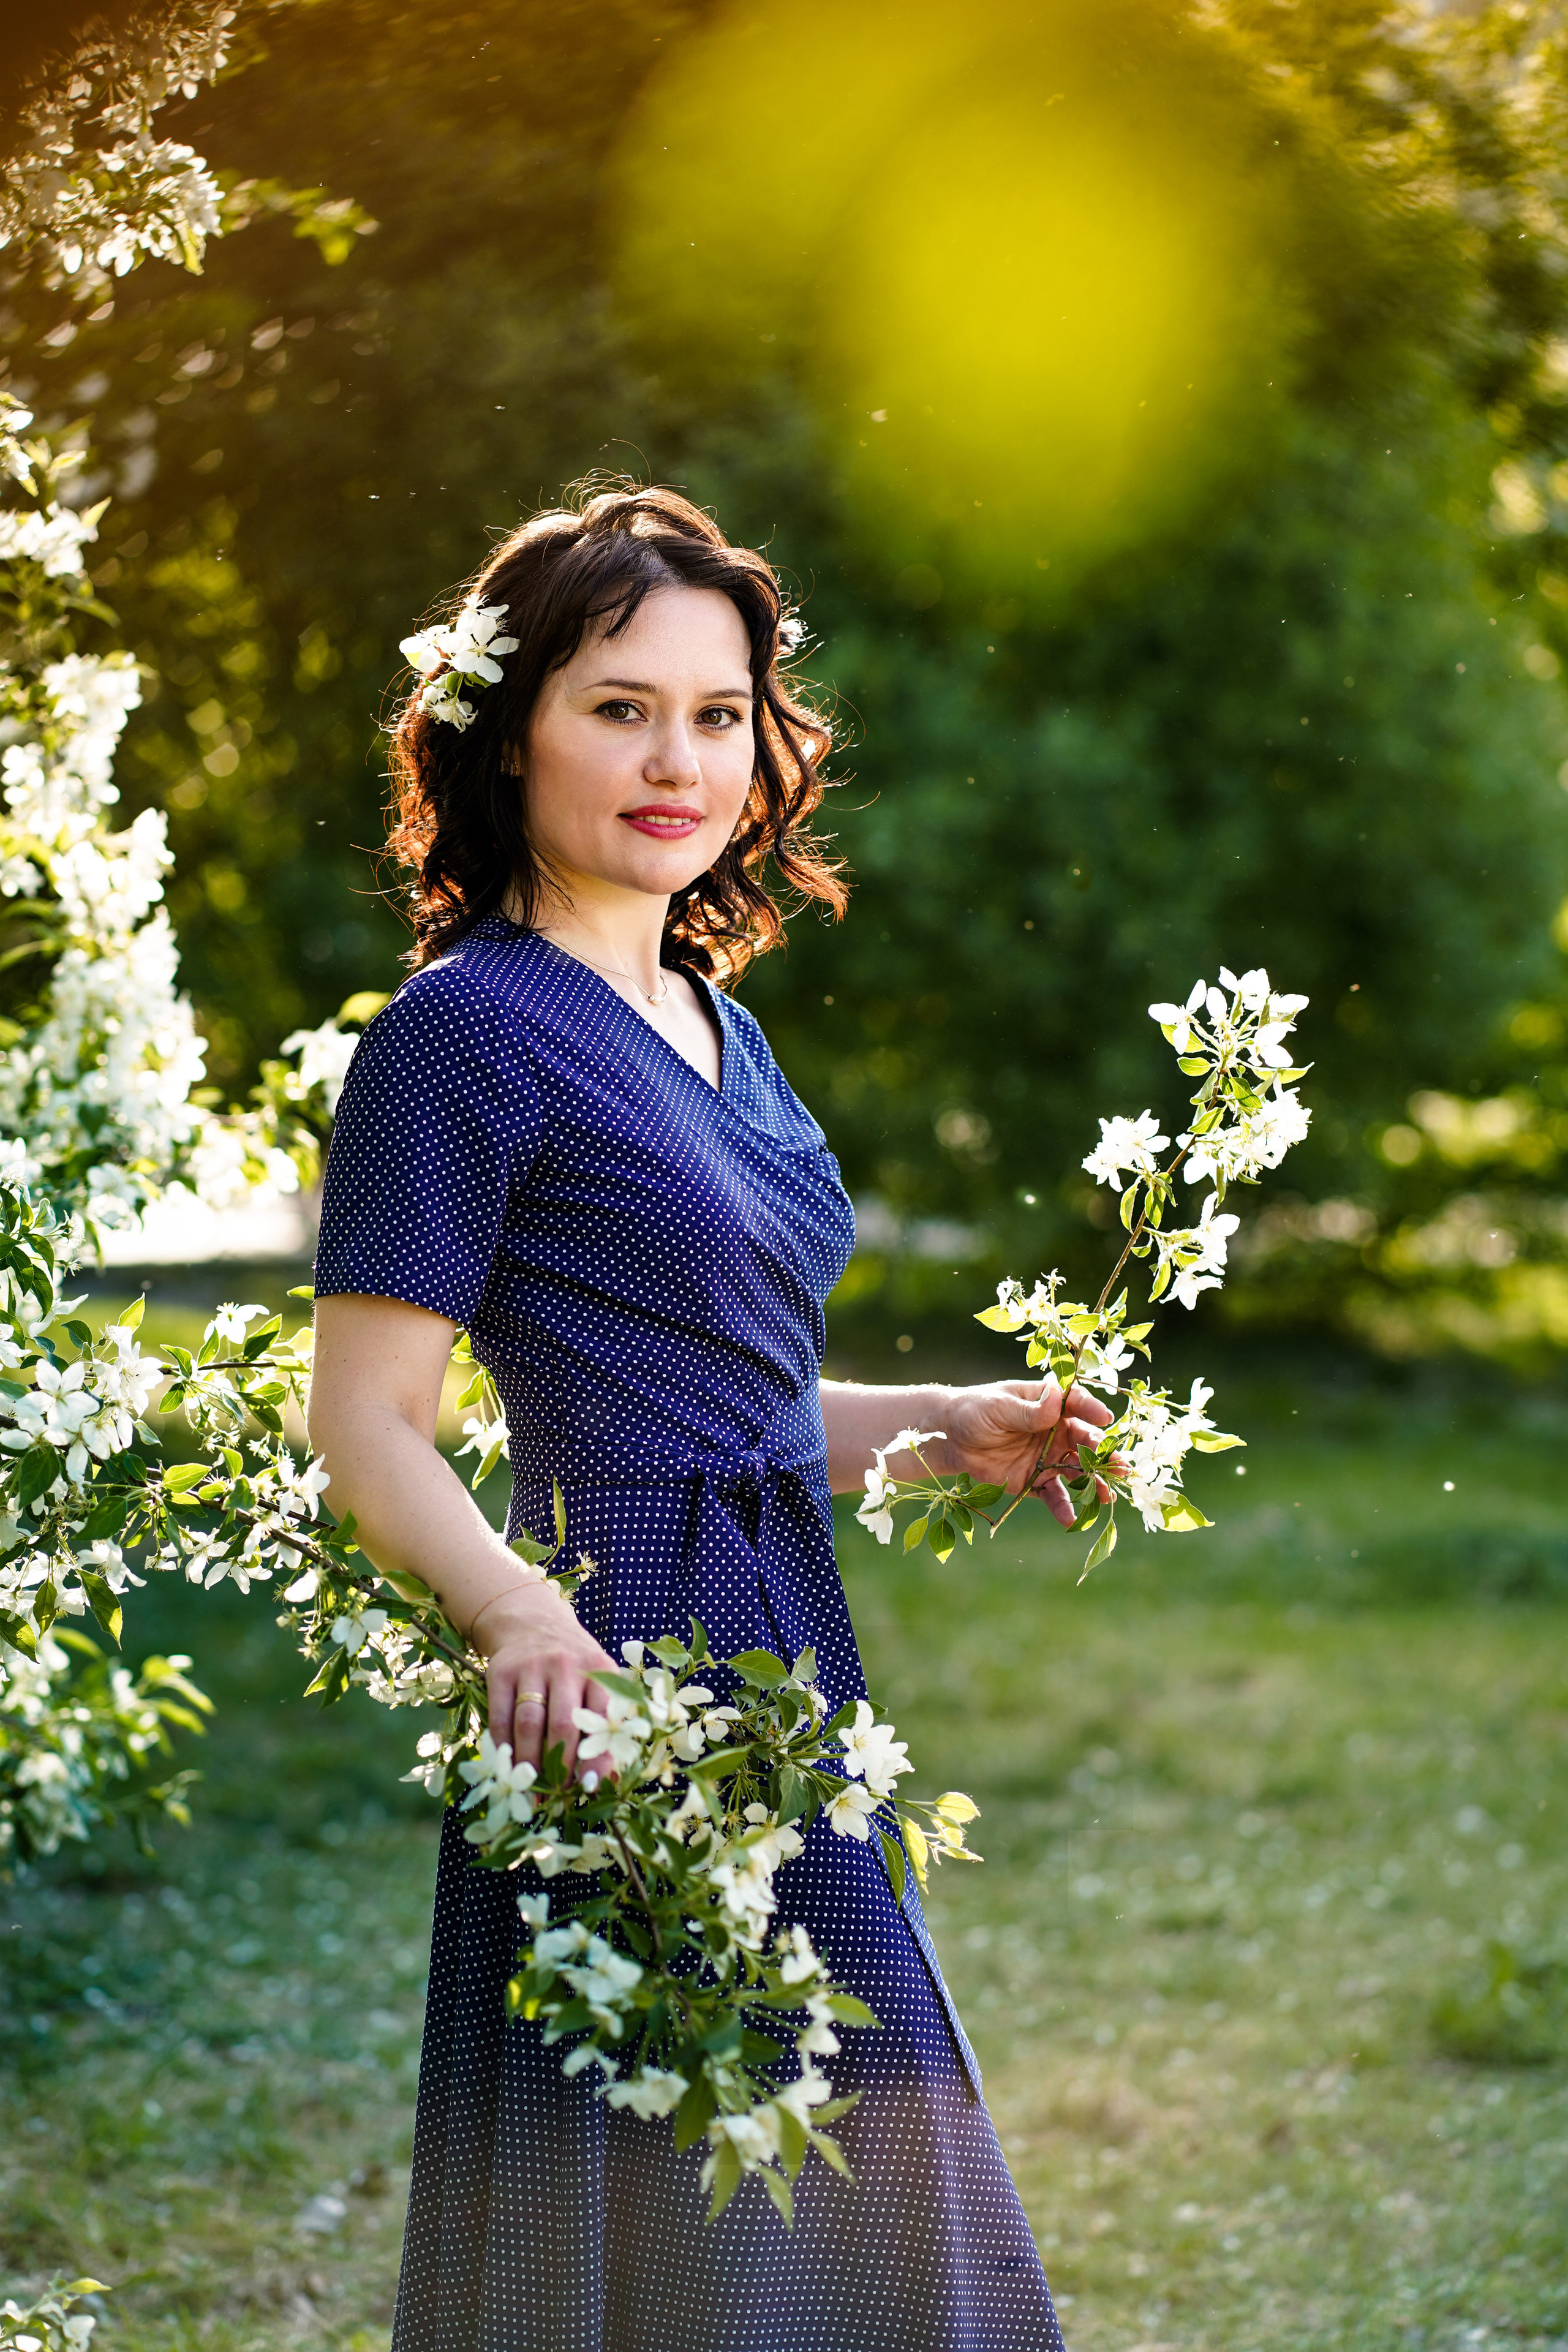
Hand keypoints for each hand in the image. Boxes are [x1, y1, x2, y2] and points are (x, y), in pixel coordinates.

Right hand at [468, 1579, 618, 1777]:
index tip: (590, 1789)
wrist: (532, 1622)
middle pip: (563, 1724)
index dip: (596, 1757)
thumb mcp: (597, 1682)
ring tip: (532, 1789)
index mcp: (599, 1670)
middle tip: (557, 1794)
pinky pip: (501, 1717)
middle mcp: (567, 1665)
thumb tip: (609, 1782)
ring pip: (530, 1724)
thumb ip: (604, 1725)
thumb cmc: (573, 1667)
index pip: (601, 1720)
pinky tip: (509, 1766)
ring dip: (530, 1763)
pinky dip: (504, 1747)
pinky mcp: (501, 1671)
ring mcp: (532, 1666)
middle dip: (560, 1766)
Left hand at [930, 1377, 1113, 1529]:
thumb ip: (1029, 1411)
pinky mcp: (1035, 1480)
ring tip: (1106, 1496)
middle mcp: (1054, 1431)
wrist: (950, 1439)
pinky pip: (1053, 1495)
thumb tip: (1056, 1398)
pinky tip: (1070, 1519)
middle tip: (1119, 1468)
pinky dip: (1062, 1507)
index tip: (1105, 1419)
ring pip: (1077, 1471)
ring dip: (1093, 1483)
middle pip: (1085, 1441)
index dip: (1092, 1410)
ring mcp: (1047, 1457)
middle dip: (1103, 1454)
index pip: (1077, 1404)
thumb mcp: (999, 1407)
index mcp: (1048, 1404)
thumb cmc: (975, 1411)